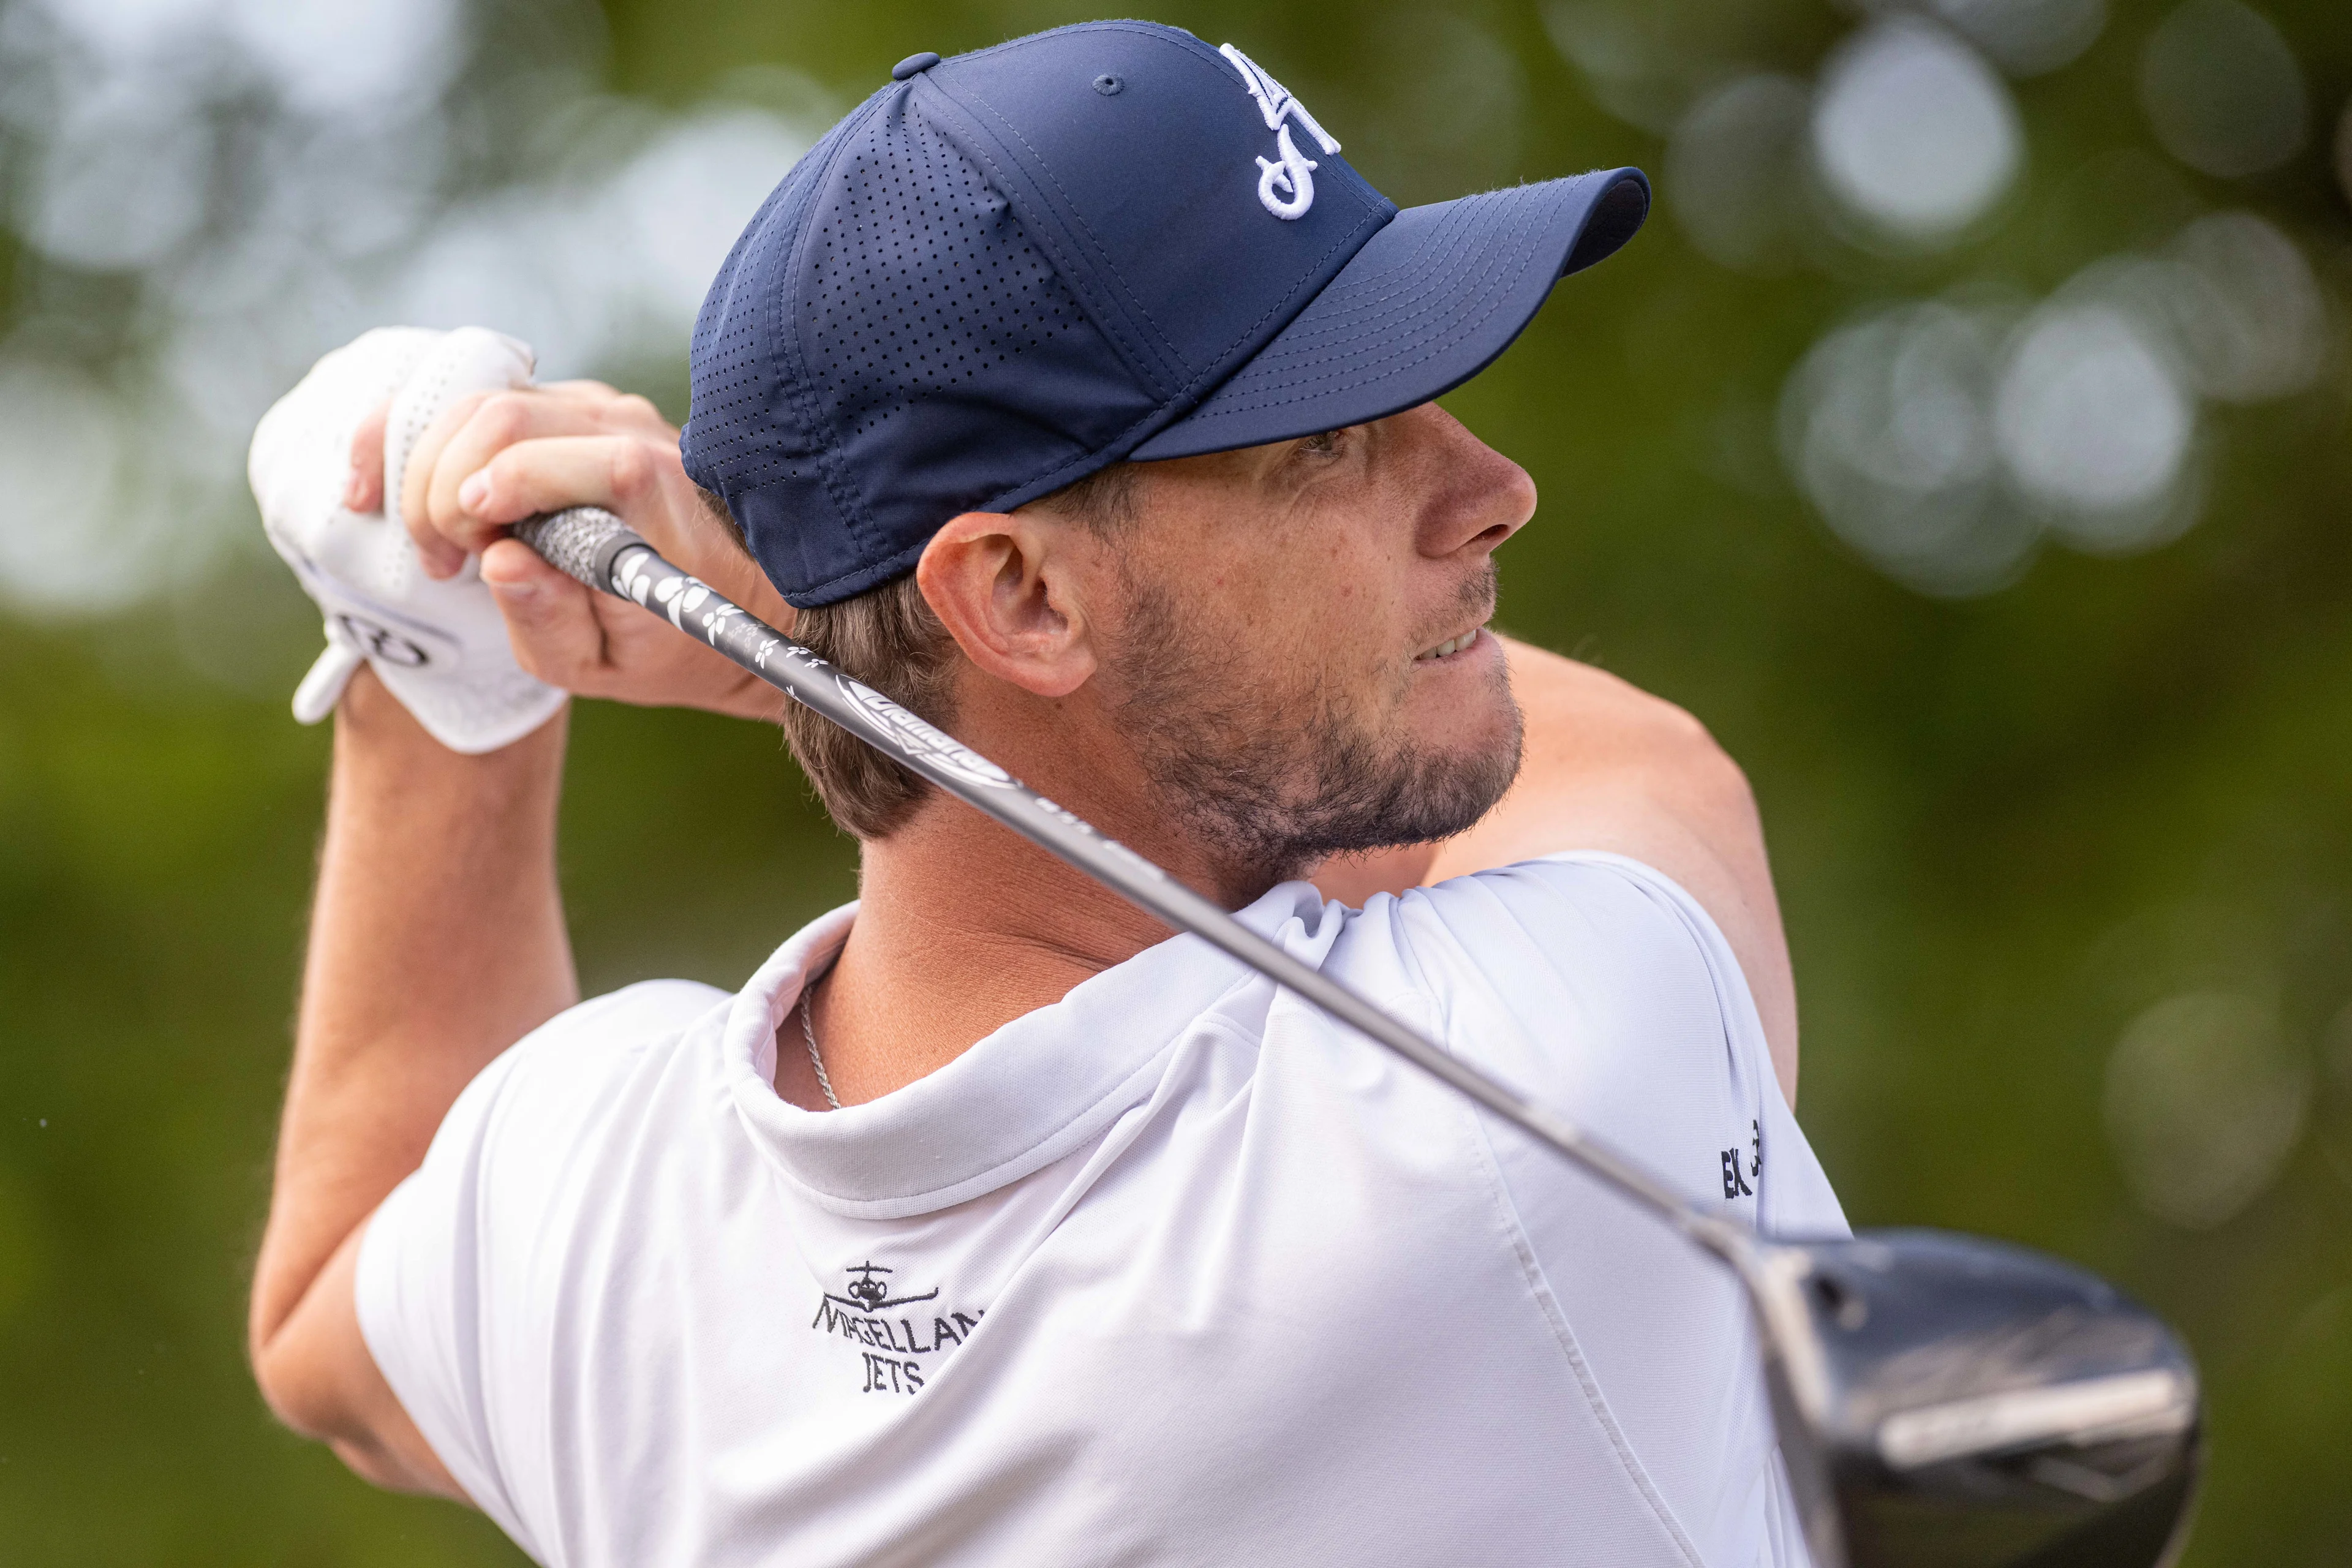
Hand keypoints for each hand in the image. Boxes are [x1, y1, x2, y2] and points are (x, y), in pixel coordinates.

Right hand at [347, 381, 793, 722]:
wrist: (723, 598)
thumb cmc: (660, 640)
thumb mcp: (602, 661)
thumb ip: (550, 617)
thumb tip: (499, 560)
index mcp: (651, 498)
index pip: (560, 458)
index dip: (497, 489)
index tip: (464, 554)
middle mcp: (629, 434)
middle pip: (501, 416)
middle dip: (441, 488)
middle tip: (444, 560)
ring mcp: (602, 409)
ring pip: (482, 400)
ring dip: (433, 469)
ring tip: (446, 545)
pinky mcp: (574, 404)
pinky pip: (486, 398)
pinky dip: (437, 442)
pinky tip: (423, 496)